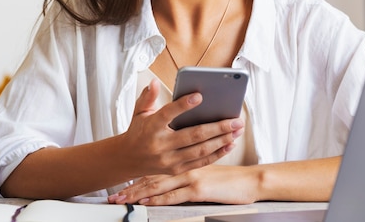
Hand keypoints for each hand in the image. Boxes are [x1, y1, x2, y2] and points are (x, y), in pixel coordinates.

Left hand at [108, 165, 258, 204]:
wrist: (249, 180)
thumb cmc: (230, 179)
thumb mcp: (207, 170)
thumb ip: (190, 170)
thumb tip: (175, 178)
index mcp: (185, 161)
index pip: (158, 170)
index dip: (138, 176)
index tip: (123, 184)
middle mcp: (185, 166)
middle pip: (152, 177)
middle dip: (132, 187)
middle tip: (115, 196)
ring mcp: (191, 177)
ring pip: (159, 185)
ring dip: (139, 193)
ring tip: (123, 200)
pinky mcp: (198, 189)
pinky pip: (174, 195)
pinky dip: (159, 199)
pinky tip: (148, 202)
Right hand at [119, 79, 244, 178]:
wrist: (127, 159)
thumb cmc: (138, 131)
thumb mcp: (138, 112)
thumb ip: (148, 97)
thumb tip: (154, 82)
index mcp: (152, 126)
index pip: (168, 113)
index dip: (183, 105)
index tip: (200, 95)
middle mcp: (161, 144)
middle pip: (193, 135)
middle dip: (218, 127)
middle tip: (236, 119)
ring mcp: (169, 159)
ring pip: (201, 150)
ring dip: (222, 140)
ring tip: (237, 130)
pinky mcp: (176, 169)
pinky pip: (200, 162)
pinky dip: (217, 153)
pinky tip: (230, 144)